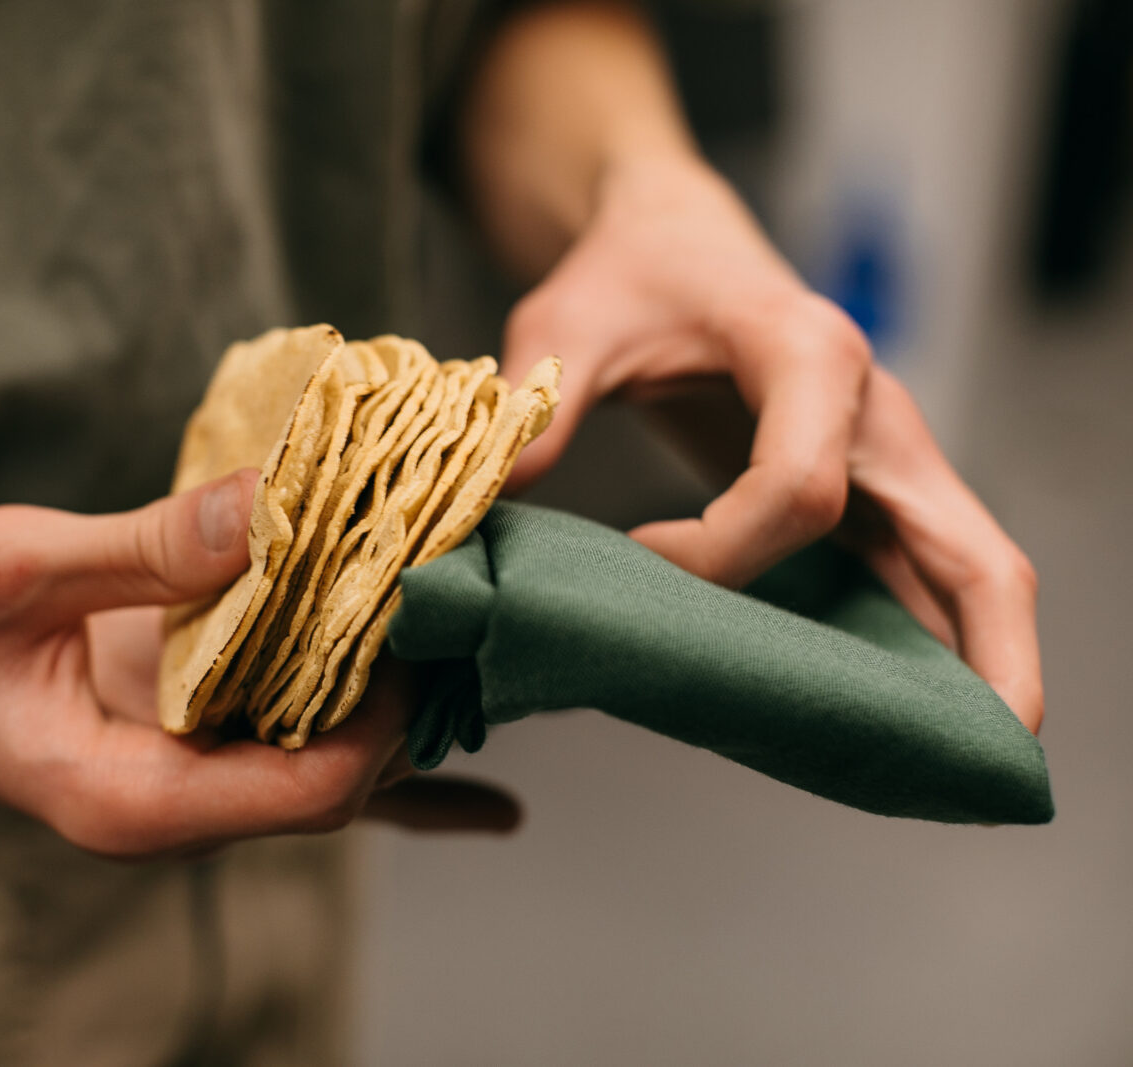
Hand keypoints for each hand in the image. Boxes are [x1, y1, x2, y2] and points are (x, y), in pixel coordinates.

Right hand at [0, 469, 518, 858]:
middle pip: (340, 781)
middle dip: (413, 698)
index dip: (387, 715)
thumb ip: (144, 549)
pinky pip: (305, 754)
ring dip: (405, 702)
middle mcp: (172, 807)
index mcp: (128, 800)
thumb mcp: (14, 569)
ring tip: (491, 631)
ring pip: (331, 764)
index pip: (308, 793)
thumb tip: (271, 509)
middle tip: (474, 591)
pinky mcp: (192, 738)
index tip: (427, 615)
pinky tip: (491, 800)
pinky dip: (385, 748)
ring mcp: (187, 777)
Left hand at [500, 157, 1042, 732]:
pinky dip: (928, 642)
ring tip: (964, 770)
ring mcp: (886, 455)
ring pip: (971, 566)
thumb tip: (494, 505)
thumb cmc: (628, 275)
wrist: (674, 239)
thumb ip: (535, 405)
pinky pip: (920, 572)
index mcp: (809, 354)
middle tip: (989, 758)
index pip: (799, 490)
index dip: (716, 554)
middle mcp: (873, 409)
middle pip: (967, 543)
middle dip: (986, 648)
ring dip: (979, 664)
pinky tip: (901, 714)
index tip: (640, 558)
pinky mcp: (871, 488)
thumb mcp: (565, 323)